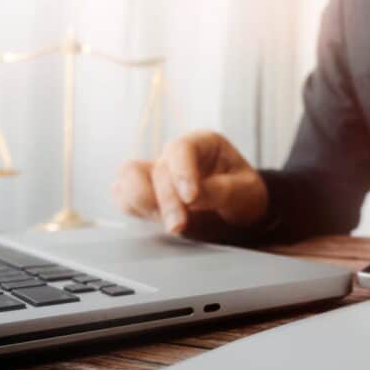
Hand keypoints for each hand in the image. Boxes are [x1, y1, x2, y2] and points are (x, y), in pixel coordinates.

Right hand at [112, 131, 268, 238]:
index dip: (182, 172)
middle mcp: (177, 155)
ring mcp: (158, 173)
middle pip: (159, 168)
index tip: (190, 198)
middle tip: (179, 226)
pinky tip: (152, 220)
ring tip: (165, 222)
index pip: (182, 148)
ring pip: (130, 175)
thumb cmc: (244, 196)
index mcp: (204, 144)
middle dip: (168, 200)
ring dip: (142, 201)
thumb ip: (221, 191)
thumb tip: (192, 198)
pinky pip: (123, 194)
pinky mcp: (145, 193)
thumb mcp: (245, 193)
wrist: (237, 214)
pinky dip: (132, 207)